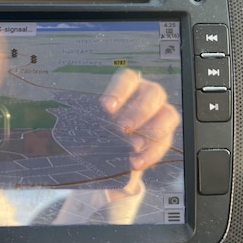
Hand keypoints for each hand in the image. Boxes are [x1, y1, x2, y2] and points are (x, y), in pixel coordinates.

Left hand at [100, 69, 179, 189]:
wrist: (108, 151)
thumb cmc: (97, 128)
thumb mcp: (91, 123)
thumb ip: (90, 122)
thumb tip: (74, 129)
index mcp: (128, 86)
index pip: (128, 79)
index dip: (119, 91)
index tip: (106, 107)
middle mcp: (147, 95)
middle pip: (153, 93)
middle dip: (139, 111)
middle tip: (122, 128)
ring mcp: (160, 114)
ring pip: (168, 114)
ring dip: (152, 130)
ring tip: (133, 146)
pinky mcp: (164, 136)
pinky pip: (164, 142)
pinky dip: (151, 154)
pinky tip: (136, 162)